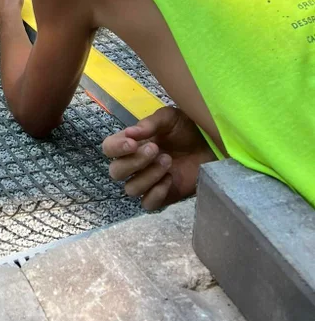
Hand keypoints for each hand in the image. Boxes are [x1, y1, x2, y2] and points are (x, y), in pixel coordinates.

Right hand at [101, 106, 215, 210]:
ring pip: (131, 188)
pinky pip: (148, 203)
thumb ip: (150, 123)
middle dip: (134, 162)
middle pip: (116, 172)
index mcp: (131, 144)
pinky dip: (156, 193)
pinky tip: (170, 179)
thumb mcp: (169, 118)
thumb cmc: (187, 129)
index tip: (132, 143)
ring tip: (168, 161)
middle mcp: (134, 164)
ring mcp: (147, 182)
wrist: (212, 145)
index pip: (109, 149)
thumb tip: (130, 133)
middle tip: (156, 150)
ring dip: (148, 175)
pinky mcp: (162, 196)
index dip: (116, 148)